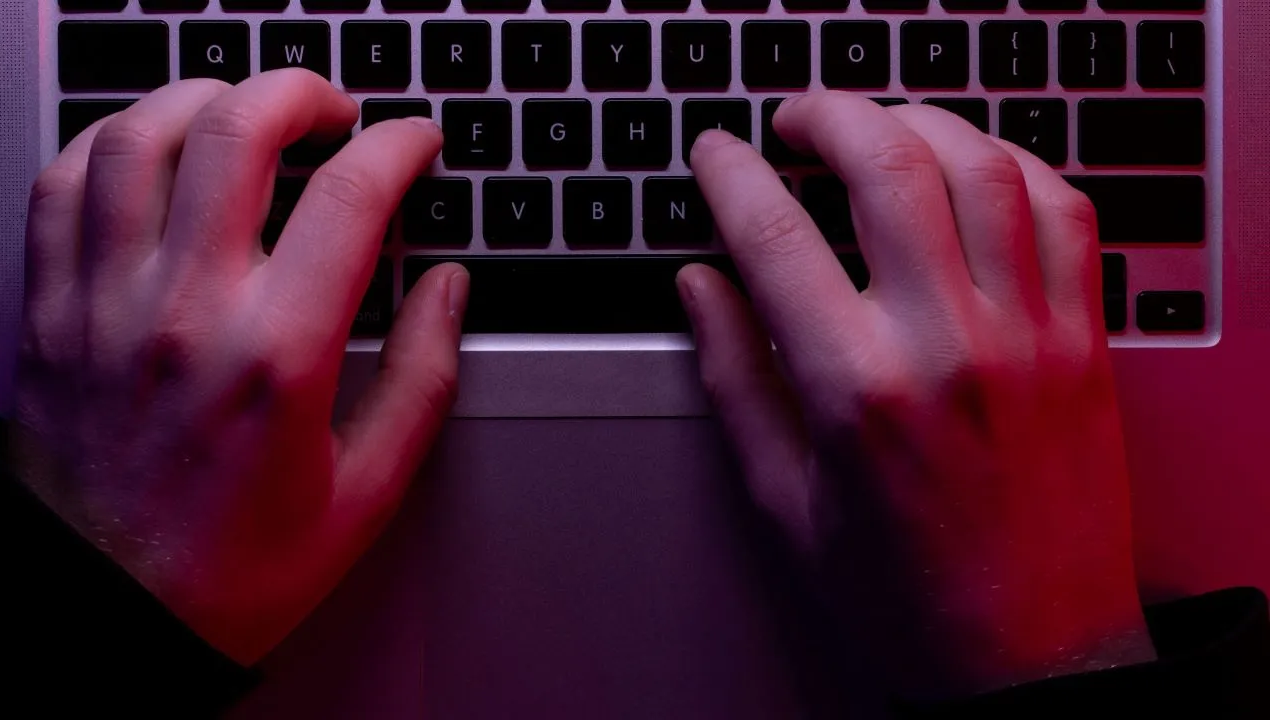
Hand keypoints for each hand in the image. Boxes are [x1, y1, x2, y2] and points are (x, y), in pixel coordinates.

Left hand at [13, 70, 466, 664]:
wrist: (106, 618)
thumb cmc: (232, 571)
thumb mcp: (366, 492)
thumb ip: (423, 380)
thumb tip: (448, 293)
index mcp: (277, 358)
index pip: (350, 199)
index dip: (399, 147)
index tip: (416, 145)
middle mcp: (184, 313)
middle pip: (238, 130)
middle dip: (304, 92)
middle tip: (337, 112)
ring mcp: (104, 304)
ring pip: (141, 136)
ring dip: (206, 97)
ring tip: (246, 111)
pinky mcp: (51, 312)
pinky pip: (64, 183)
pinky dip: (112, 139)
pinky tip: (152, 149)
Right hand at [680, 93, 1152, 701]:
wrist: (1031, 660)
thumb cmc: (906, 595)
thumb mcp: (785, 501)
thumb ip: (736, 379)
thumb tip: (701, 287)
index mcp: (857, 390)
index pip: (775, 237)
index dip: (731, 175)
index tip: (715, 154)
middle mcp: (948, 344)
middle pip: (886, 165)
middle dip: (827, 115)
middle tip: (793, 121)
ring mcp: (1029, 335)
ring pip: (982, 166)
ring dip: (918, 122)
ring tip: (878, 130)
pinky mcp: (1085, 342)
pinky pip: (1066, 211)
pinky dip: (1014, 165)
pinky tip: (974, 171)